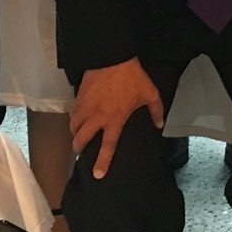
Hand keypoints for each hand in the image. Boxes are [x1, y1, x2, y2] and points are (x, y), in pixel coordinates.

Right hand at [70, 58, 162, 178]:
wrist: (112, 56)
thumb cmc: (132, 77)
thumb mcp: (150, 93)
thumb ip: (156, 111)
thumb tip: (159, 125)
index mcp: (115, 120)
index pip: (107, 146)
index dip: (102, 162)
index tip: (97, 175)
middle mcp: (97, 117)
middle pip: (82, 139)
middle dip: (79, 148)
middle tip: (79, 151)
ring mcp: (86, 106)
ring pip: (73, 126)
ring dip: (75, 133)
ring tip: (78, 135)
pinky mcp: (79, 96)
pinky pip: (72, 112)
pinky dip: (73, 117)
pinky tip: (76, 117)